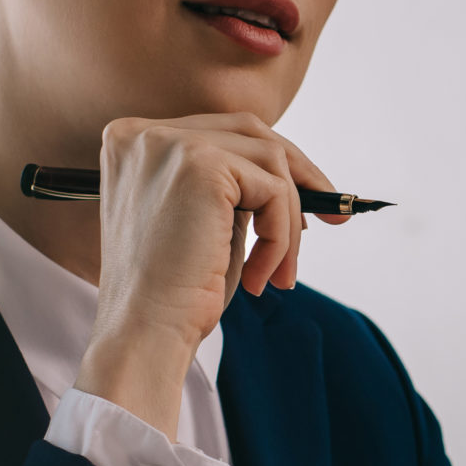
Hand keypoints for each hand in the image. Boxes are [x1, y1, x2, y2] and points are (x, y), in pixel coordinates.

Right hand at [75, 114, 346, 435]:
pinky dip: (281, 237)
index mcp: (132, 143)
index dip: (270, 165)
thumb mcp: (197, 221)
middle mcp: (144, 135)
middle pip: (249, 131)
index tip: (307, 201)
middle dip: (299, 174)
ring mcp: (169, 144)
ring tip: (278, 273)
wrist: (144, 334)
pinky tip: (262, 276)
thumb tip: (298, 174)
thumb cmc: (171, 293)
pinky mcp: (199, 165)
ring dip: (287, 222)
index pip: (221, 132)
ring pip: (270, 160)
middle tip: (332, 217)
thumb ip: (228, 185)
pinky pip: (273, 190)